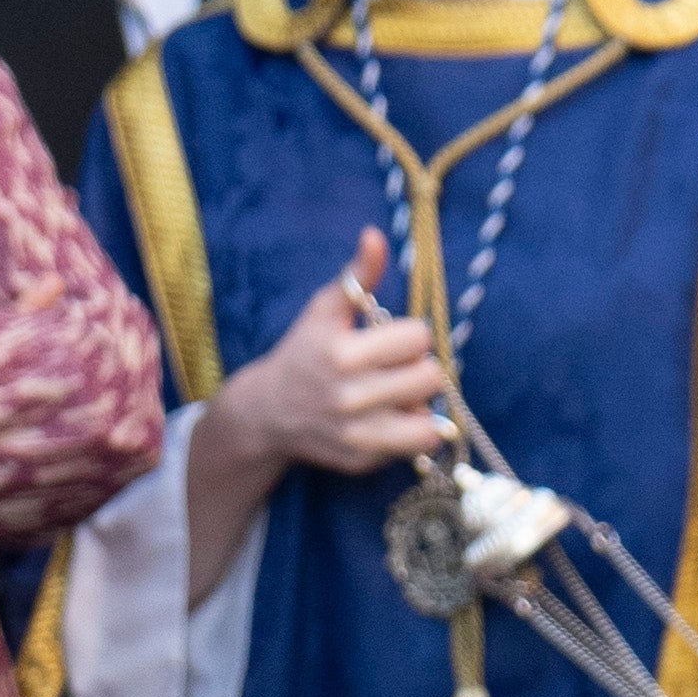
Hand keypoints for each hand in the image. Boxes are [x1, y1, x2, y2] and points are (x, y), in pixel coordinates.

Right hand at [196, 227, 445, 564]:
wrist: (267, 412)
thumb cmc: (304, 351)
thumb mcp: (325, 310)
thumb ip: (356, 276)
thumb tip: (375, 236)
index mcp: (342, 354)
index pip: (418, 338)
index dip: (408, 335)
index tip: (388, 340)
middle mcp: (349, 397)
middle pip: (431, 377)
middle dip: (418, 368)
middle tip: (394, 368)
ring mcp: (356, 434)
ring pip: (430, 419)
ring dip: (419, 404)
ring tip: (396, 395)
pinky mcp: (363, 461)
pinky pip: (414, 445)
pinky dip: (407, 431)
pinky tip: (383, 419)